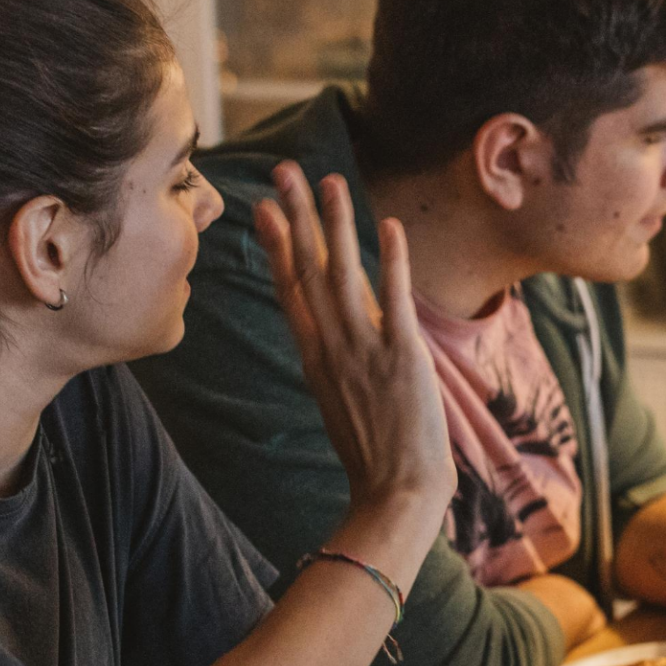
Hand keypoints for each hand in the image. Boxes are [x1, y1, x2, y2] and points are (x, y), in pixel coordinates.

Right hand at [254, 162, 454, 531]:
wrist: (396, 493)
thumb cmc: (373, 453)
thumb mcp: (339, 400)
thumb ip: (334, 361)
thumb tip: (329, 335)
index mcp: (315, 357)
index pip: (289, 289)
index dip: (277, 244)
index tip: (263, 207)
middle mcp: (333, 348)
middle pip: (308, 271)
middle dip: (295, 217)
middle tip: (282, 172)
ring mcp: (365, 351)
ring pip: (344, 275)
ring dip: (337, 225)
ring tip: (330, 181)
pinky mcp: (403, 358)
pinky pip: (395, 301)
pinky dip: (392, 262)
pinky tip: (390, 226)